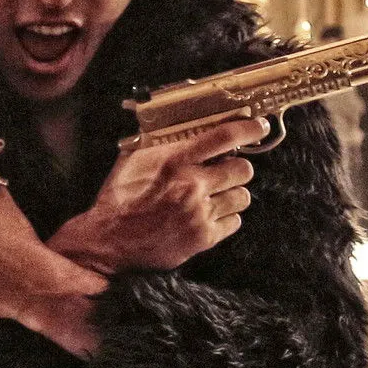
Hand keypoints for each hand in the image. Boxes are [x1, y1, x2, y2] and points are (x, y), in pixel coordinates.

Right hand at [49, 119, 264, 272]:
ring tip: (214, 196)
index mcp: (175, 161)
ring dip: (231, 194)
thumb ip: (157, 141)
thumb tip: (175, 124)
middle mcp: (192, 185)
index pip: (224, 137)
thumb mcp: (131, 159)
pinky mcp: (203, 238)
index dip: (248, 129)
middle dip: (236, 168)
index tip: (259, 126)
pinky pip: (234, 222)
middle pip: (243, 169)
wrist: (108, 243)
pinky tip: (208, 215)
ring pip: (242, 197)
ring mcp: (200, 213)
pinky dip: (226, 218)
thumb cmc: (118, 198)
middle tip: (223, 171)